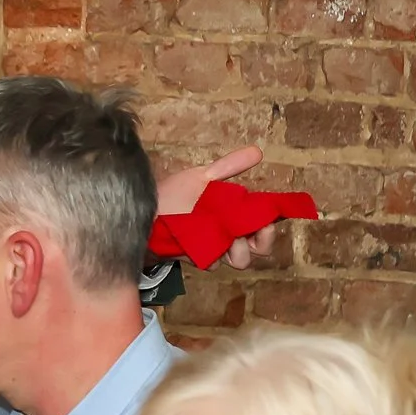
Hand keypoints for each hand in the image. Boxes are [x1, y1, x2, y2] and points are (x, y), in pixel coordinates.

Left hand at [154, 145, 276, 269]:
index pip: (264, 226)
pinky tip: (202, 240)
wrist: (146, 209)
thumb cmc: (174, 193)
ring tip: (225, 236)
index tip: (269, 221)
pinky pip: (214, 263)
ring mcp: (215, 248)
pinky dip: (213, 253)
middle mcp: (229, 234)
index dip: (270, 227)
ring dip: (238, 249)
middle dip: (260, 242)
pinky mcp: (199, 257)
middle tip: (251, 232)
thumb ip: (229, 166)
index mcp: (235, 215)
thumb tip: (257, 151)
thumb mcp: (203, 176)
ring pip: (240, 259)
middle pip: (258, 249)